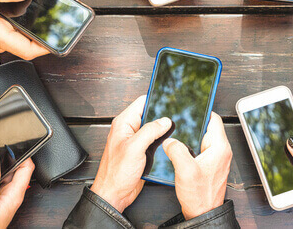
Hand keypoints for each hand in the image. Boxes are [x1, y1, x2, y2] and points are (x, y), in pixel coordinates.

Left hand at [90, 96, 171, 211]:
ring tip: (177, 130)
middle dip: (163, 116)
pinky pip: (155, 142)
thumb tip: (165, 120)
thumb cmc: (116, 173)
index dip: (156, 98)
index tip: (170, 97)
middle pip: (150, 115)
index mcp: (124, 123)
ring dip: (164, 131)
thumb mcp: (134, 148)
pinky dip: (163, 142)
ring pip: (155, 129)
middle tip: (178, 116)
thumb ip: (150, 131)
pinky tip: (171, 143)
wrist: (115, 194)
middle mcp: (130, 130)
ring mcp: (136, 141)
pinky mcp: (142, 152)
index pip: (142, 102)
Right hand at [162, 113, 231, 219]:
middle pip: (208, 127)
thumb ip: (176, 150)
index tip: (190, 106)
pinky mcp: (211, 165)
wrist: (203, 213)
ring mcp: (217, 158)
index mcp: (220, 147)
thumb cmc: (199, 195)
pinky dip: (192, 146)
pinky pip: (202, 149)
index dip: (202, 110)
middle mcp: (222, 151)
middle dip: (194, 123)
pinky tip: (180, 150)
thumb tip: (169, 140)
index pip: (214, 119)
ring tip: (177, 135)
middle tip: (179, 121)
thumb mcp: (185, 170)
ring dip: (192, 136)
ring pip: (204, 138)